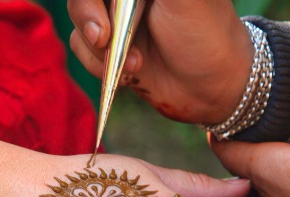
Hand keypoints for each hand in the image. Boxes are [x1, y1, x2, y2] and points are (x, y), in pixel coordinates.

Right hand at [67, 0, 252, 123]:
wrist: (211, 87)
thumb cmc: (206, 34)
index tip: (105, 24)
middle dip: (89, 18)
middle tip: (103, 40)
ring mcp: (115, 17)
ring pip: (78, 22)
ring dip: (99, 49)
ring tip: (137, 64)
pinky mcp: (108, 46)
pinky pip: (81, 48)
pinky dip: (97, 65)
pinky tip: (129, 73)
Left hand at [212, 74, 289, 196]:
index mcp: (267, 168)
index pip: (223, 145)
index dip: (218, 123)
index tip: (219, 105)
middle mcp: (267, 190)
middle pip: (242, 156)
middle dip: (245, 133)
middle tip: (253, 108)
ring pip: (265, 172)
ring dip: (269, 151)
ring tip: (282, 126)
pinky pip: (287, 187)